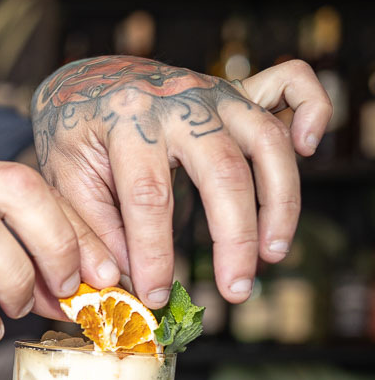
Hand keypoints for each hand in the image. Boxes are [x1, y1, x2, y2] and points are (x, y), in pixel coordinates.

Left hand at [31, 56, 332, 307]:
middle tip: (235, 290)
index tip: (156, 295)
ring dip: (280, 202)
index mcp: (126, 120)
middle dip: (234, 239)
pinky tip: (310, 148)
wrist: (85, 84)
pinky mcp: (237, 90)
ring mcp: (215, 92)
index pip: (148, 196)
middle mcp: (179, 101)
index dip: (155, 252)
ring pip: (267, 141)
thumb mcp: (66, 182)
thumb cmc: (75, 139)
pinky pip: (292, 84)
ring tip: (272, 254)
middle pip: (223, 170)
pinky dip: (313, 109)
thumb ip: (94, 232)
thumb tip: (121, 283)